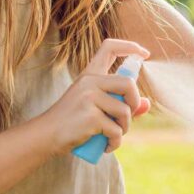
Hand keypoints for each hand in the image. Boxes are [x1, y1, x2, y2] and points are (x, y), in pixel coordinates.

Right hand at [39, 38, 151, 155]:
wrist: (46, 136)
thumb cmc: (72, 121)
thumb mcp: (95, 107)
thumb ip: (120, 103)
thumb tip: (147, 104)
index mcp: (90, 74)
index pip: (109, 47)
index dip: (130, 46)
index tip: (144, 54)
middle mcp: (89, 81)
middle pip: (128, 83)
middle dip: (134, 102)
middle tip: (126, 117)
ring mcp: (89, 98)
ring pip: (125, 111)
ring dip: (124, 128)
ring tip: (112, 136)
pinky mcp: (91, 117)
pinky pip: (116, 131)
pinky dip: (115, 142)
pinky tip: (106, 146)